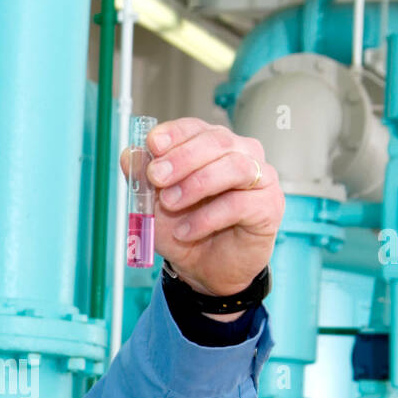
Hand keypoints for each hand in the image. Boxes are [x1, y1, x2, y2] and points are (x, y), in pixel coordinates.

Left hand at [120, 117, 282, 297]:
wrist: (205, 270)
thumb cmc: (184, 230)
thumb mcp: (153, 206)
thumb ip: (142, 180)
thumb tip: (129, 154)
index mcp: (211, 146)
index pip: (196, 127)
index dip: (174, 133)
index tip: (152, 145)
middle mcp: (240, 154)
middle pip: (217, 140)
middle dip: (182, 158)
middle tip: (156, 177)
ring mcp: (259, 178)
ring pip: (234, 166)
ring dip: (196, 183)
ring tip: (170, 203)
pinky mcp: (269, 206)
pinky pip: (241, 203)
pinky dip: (208, 217)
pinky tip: (187, 230)